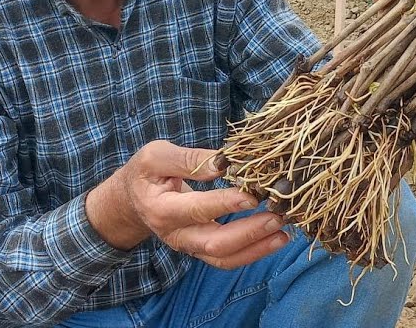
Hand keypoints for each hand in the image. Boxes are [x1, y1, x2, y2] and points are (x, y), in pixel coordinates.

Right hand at [85, 140, 289, 268]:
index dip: (225, 203)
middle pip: (215, 243)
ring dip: (256, 246)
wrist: (132, 201)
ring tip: (283, 232)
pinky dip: (254, 252)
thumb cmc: (146, 174)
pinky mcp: (201, 250)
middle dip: (249, 232)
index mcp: (162, 209)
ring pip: (225, 257)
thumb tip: (223, 163)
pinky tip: (276, 239)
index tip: (252, 194)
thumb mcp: (157, 156)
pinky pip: (228, 259)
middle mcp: (176, 235)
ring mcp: (189, 246)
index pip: (198, 209)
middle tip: (277, 215)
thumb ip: (188, 159)